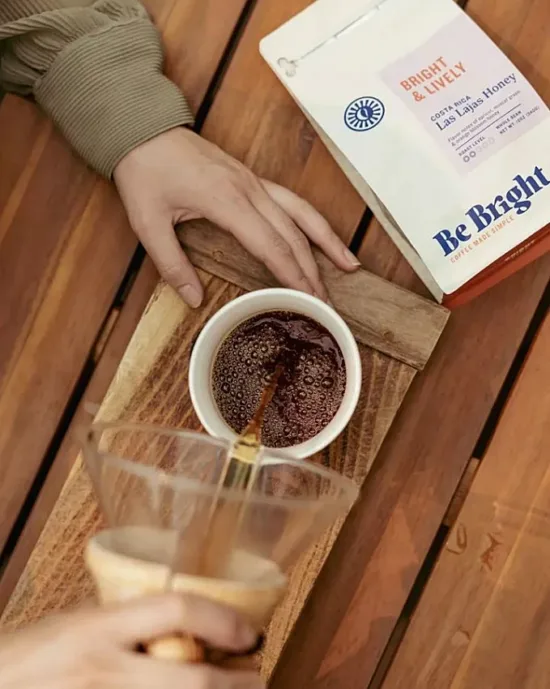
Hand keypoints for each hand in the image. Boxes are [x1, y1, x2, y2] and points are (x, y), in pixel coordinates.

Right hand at [0, 594, 262, 688]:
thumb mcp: (75, 624)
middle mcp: (103, 672)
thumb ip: (123, 622)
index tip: (249, 631)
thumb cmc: (25, 658)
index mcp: (97, 629)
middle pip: (193, 680)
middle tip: (257, 676)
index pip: (176, 611)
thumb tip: (177, 622)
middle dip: (237, 682)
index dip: (222, 619)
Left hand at [114, 128, 359, 306]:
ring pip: (302, 214)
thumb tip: (194, 300)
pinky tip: (322, 236)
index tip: (308, 299)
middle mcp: (249, 190)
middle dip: (313, 270)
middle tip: (327, 302)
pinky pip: (293, 202)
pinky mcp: (253, 179)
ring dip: (327, 242)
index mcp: (227, 201)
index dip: (292, 275)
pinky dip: (312, 221)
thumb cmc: (144, 172)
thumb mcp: (148, 223)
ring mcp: (254, 182)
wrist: (143, 128)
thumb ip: (172, 264)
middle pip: (293, 235)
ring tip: (350, 266)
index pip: (271, 245)